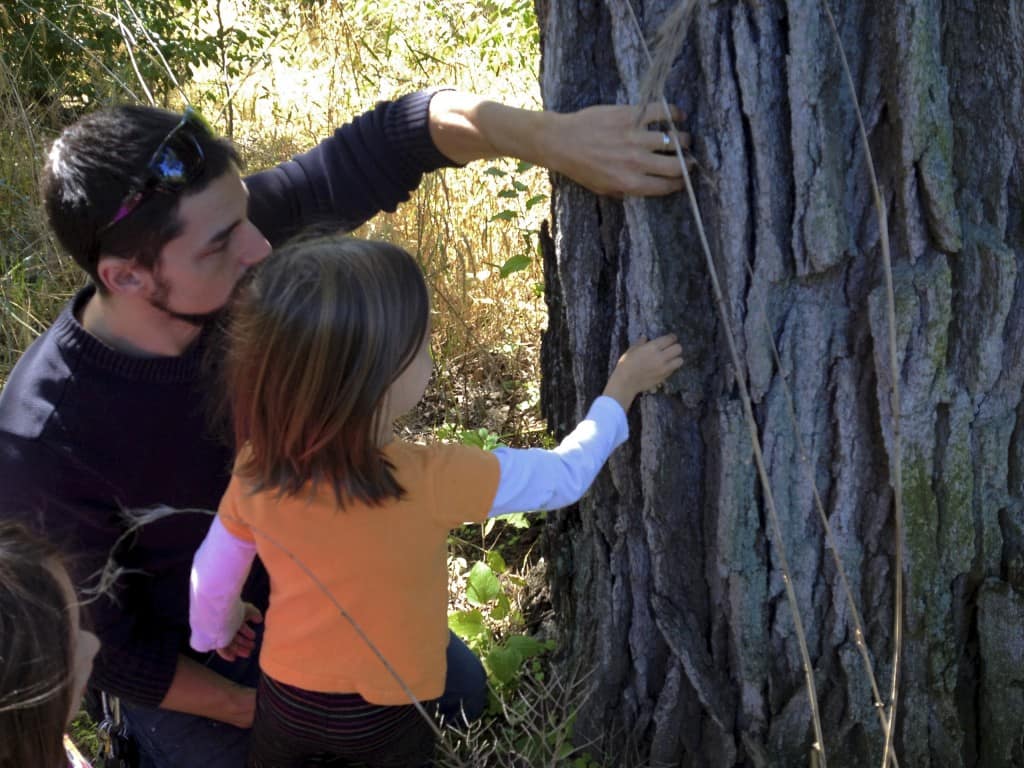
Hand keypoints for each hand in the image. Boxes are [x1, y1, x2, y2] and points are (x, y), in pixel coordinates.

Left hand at [216, 602, 262, 661]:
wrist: (217, 617)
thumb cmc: (233, 612)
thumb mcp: (247, 610)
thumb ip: (254, 614)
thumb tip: (260, 619)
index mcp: (233, 617)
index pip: (240, 626)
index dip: (247, 631)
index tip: (253, 637)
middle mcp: (226, 626)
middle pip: (236, 636)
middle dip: (244, 642)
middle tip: (252, 647)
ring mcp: (220, 634)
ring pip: (230, 643)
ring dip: (239, 649)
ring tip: (247, 654)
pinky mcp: (215, 641)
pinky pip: (221, 649)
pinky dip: (227, 654)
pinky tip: (233, 659)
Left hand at [541, 104, 691, 196]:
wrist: (563, 142)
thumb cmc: (581, 168)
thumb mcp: (603, 189)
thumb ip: (626, 191)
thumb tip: (649, 188)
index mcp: (630, 183)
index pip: (667, 186)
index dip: (680, 183)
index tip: (685, 179)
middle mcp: (636, 162)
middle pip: (677, 165)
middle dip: (688, 163)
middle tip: (690, 159)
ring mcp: (635, 138)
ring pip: (674, 139)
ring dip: (684, 140)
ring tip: (685, 139)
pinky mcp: (631, 116)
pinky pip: (660, 112)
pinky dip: (674, 113)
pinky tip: (678, 115)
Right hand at [602, 334, 683, 411]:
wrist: (626, 382)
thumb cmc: (626, 364)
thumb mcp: (632, 350)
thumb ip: (640, 343)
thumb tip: (644, 337)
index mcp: (653, 347)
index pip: (670, 339)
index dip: (672, 337)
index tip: (671, 338)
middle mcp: (661, 356)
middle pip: (678, 348)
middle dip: (675, 347)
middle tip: (671, 348)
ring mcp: (664, 368)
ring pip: (680, 360)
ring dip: (676, 358)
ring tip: (671, 358)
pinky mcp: (664, 377)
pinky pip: (673, 370)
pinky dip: (671, 367)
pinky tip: (665, 367)